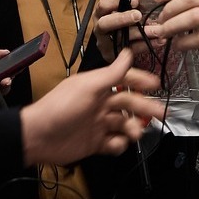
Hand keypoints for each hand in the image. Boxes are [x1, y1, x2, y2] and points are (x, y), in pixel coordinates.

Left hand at [19, 49, 165, 165]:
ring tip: (134, 133)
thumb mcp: (88, 87)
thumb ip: (111, 73)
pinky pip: (113, 143)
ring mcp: (97, 124)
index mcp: (97, 87)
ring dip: (132, 128)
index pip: (123, 80)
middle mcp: (99, 104)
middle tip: (160, 114)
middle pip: (128, 104)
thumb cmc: (60, 108)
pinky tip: (115, 144)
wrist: (38, 137)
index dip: (140, 81)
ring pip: (123, 125)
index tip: (156, 85)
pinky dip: (118, 145)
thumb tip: (127, 53)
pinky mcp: (94, 143)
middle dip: (145, 108)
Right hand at [94, 0, 168, 63]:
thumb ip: (129, 6)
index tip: (135, 1)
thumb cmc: (120, 24)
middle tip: (138, 15)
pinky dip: (147, 45)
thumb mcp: (122, 12)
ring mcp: (105, 44)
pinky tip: (159, 41)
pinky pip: (131, 50)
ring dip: (140, 34)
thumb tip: (141, 1)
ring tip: (156, 30)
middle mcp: (100, 29)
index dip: (116, 2)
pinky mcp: (114, 56)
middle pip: (105, 23)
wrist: (114, 48)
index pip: (103, 5)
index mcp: (100, 14)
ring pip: (120, 39)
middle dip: (122, 19)